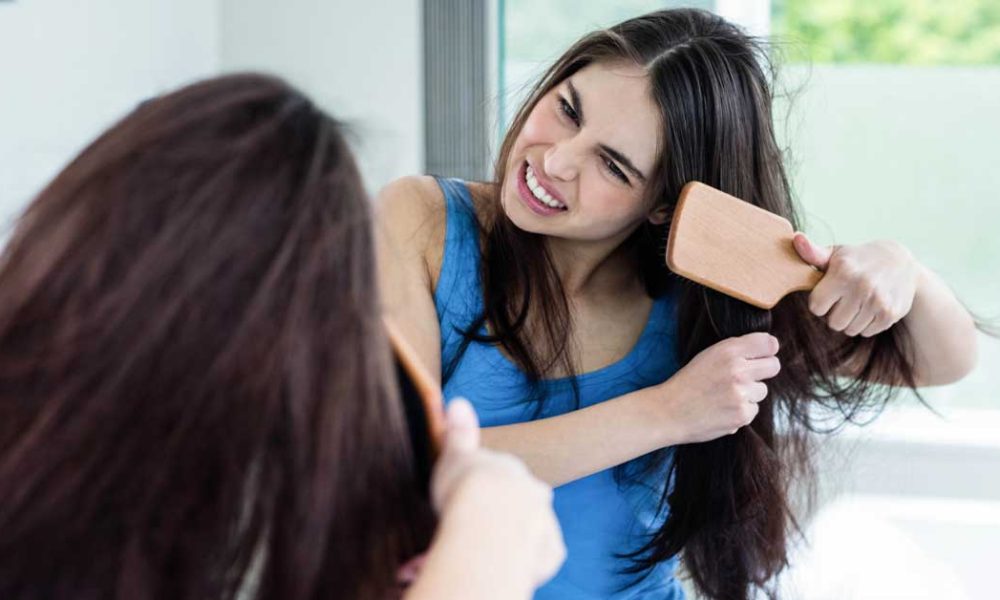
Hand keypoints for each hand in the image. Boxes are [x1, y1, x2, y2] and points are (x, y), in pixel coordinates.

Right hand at [420, 399, 564, 592]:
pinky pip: (538, 559)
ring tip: (483, 553)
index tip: (465, 503)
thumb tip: (457, 400)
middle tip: (474, 530)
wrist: (487, 521)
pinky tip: (501, 566)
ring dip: (511, 540)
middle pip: (520, 504)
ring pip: (529, 532)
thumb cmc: (466, 486)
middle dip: (502, 515)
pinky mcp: (548, 553)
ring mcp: (544, 522)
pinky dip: (523, 564)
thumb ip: (457, 431)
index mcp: (512, 468)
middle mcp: (535, 492)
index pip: (501, 476)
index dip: (483, 490)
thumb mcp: (454, 454)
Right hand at [658, 332, 780, 442]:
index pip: (769, 343)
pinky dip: (742, 411)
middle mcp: (738, 370)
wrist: (669, 411)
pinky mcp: (742, 414)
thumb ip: (736, 350)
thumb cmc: (688, 382)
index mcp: (728, 351)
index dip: (767, 350)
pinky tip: (723, 410)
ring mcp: (741, 394)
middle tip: (746, 377)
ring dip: (749, 394)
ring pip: (762, 390)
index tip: (761, 355)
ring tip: (725, 396)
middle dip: (764, 370)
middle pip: (774, 366)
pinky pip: (754, 409)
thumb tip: (770, 348)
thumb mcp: (708, 356)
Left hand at [793, 233, 918, 336]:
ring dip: (850, 320)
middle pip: (833, 323)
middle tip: (844, 299)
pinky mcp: (891, 313)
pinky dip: (866, 324)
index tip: (829, 292)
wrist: (900, 262)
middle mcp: (862, 286)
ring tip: (857, 302)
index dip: (820, 302)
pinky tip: (870, 307)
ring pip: (850, 330)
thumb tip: (796, 238)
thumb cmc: (857, 259)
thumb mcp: (836, 254)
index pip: (816, 307)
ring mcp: (879, 301)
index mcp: (843, 272)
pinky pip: (866, 332)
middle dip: (835, 313)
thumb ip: (812, 253)